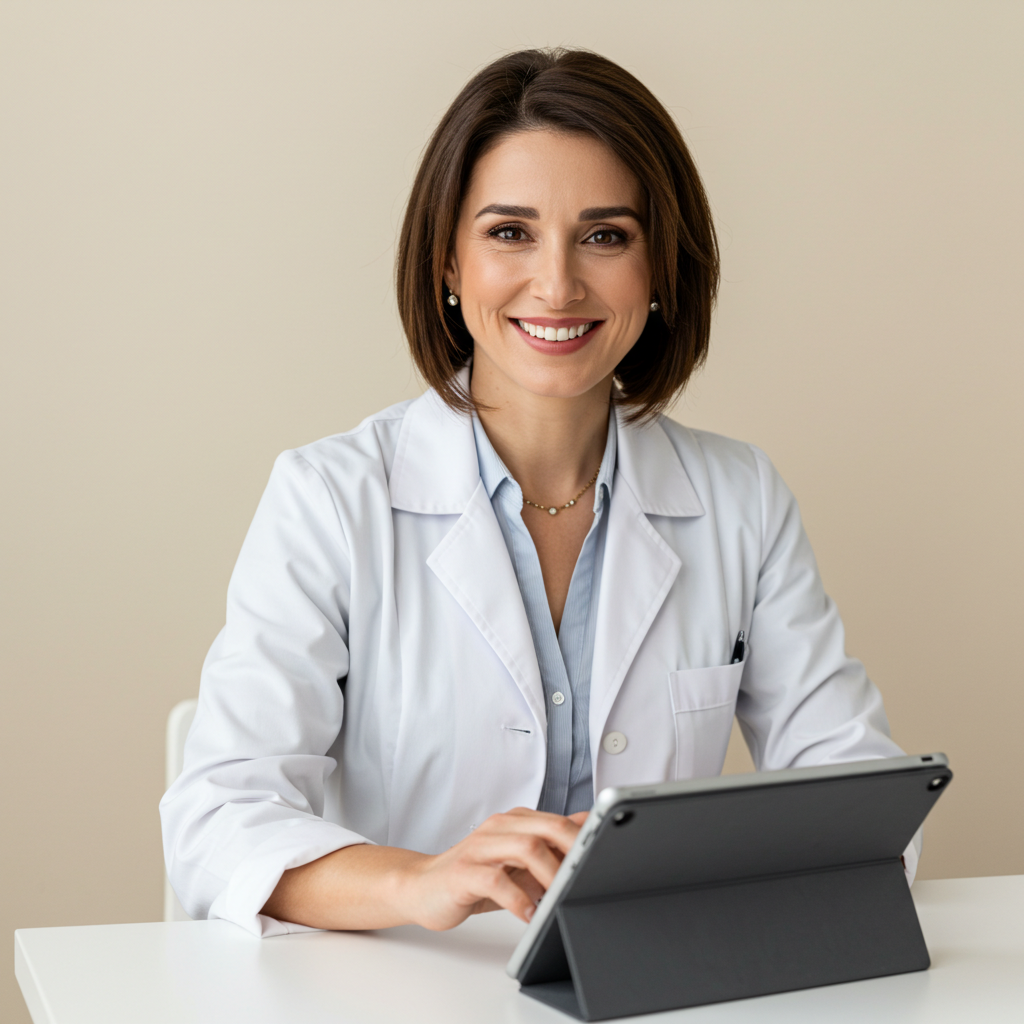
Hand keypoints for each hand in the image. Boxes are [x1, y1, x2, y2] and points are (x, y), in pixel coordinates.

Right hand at [396, 807, 587, 930]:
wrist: (422, 886)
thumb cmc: (474, 877)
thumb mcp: (517, 861)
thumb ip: (548, 847)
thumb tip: (588, 831)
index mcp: (515, 822)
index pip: (558, 821)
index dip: (584, 840)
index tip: (605, 862)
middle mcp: (498, 828)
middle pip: (546, 828)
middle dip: (573, 852)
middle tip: (589, 878)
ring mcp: (480, 848)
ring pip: (525, 848)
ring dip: (549, 875)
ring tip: (560, 898)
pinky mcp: (463, 872)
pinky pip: (495, 880)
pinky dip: (518, 899)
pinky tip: (528, 915)